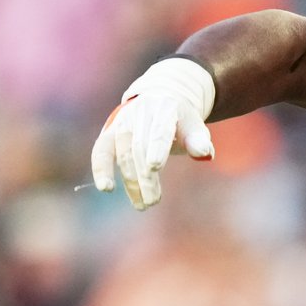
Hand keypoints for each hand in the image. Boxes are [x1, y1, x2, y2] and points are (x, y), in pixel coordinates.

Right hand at [91, 57, 215, 209]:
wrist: (160, 100)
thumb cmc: (180, 122)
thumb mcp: (194, 127)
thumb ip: (199, 140)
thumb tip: (205, 153)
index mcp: (165, 108)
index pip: (160, 130)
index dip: (157, 147)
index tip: (155, 167)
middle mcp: (140, 112)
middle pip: (140, 147)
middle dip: (145, 176)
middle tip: (153, 201)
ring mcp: (122, 121)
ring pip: (123, 153)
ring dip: (131, 181)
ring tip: (142, 204)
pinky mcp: (109, 132)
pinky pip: (101, 151)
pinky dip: (101, 168)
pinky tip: (106, 188)